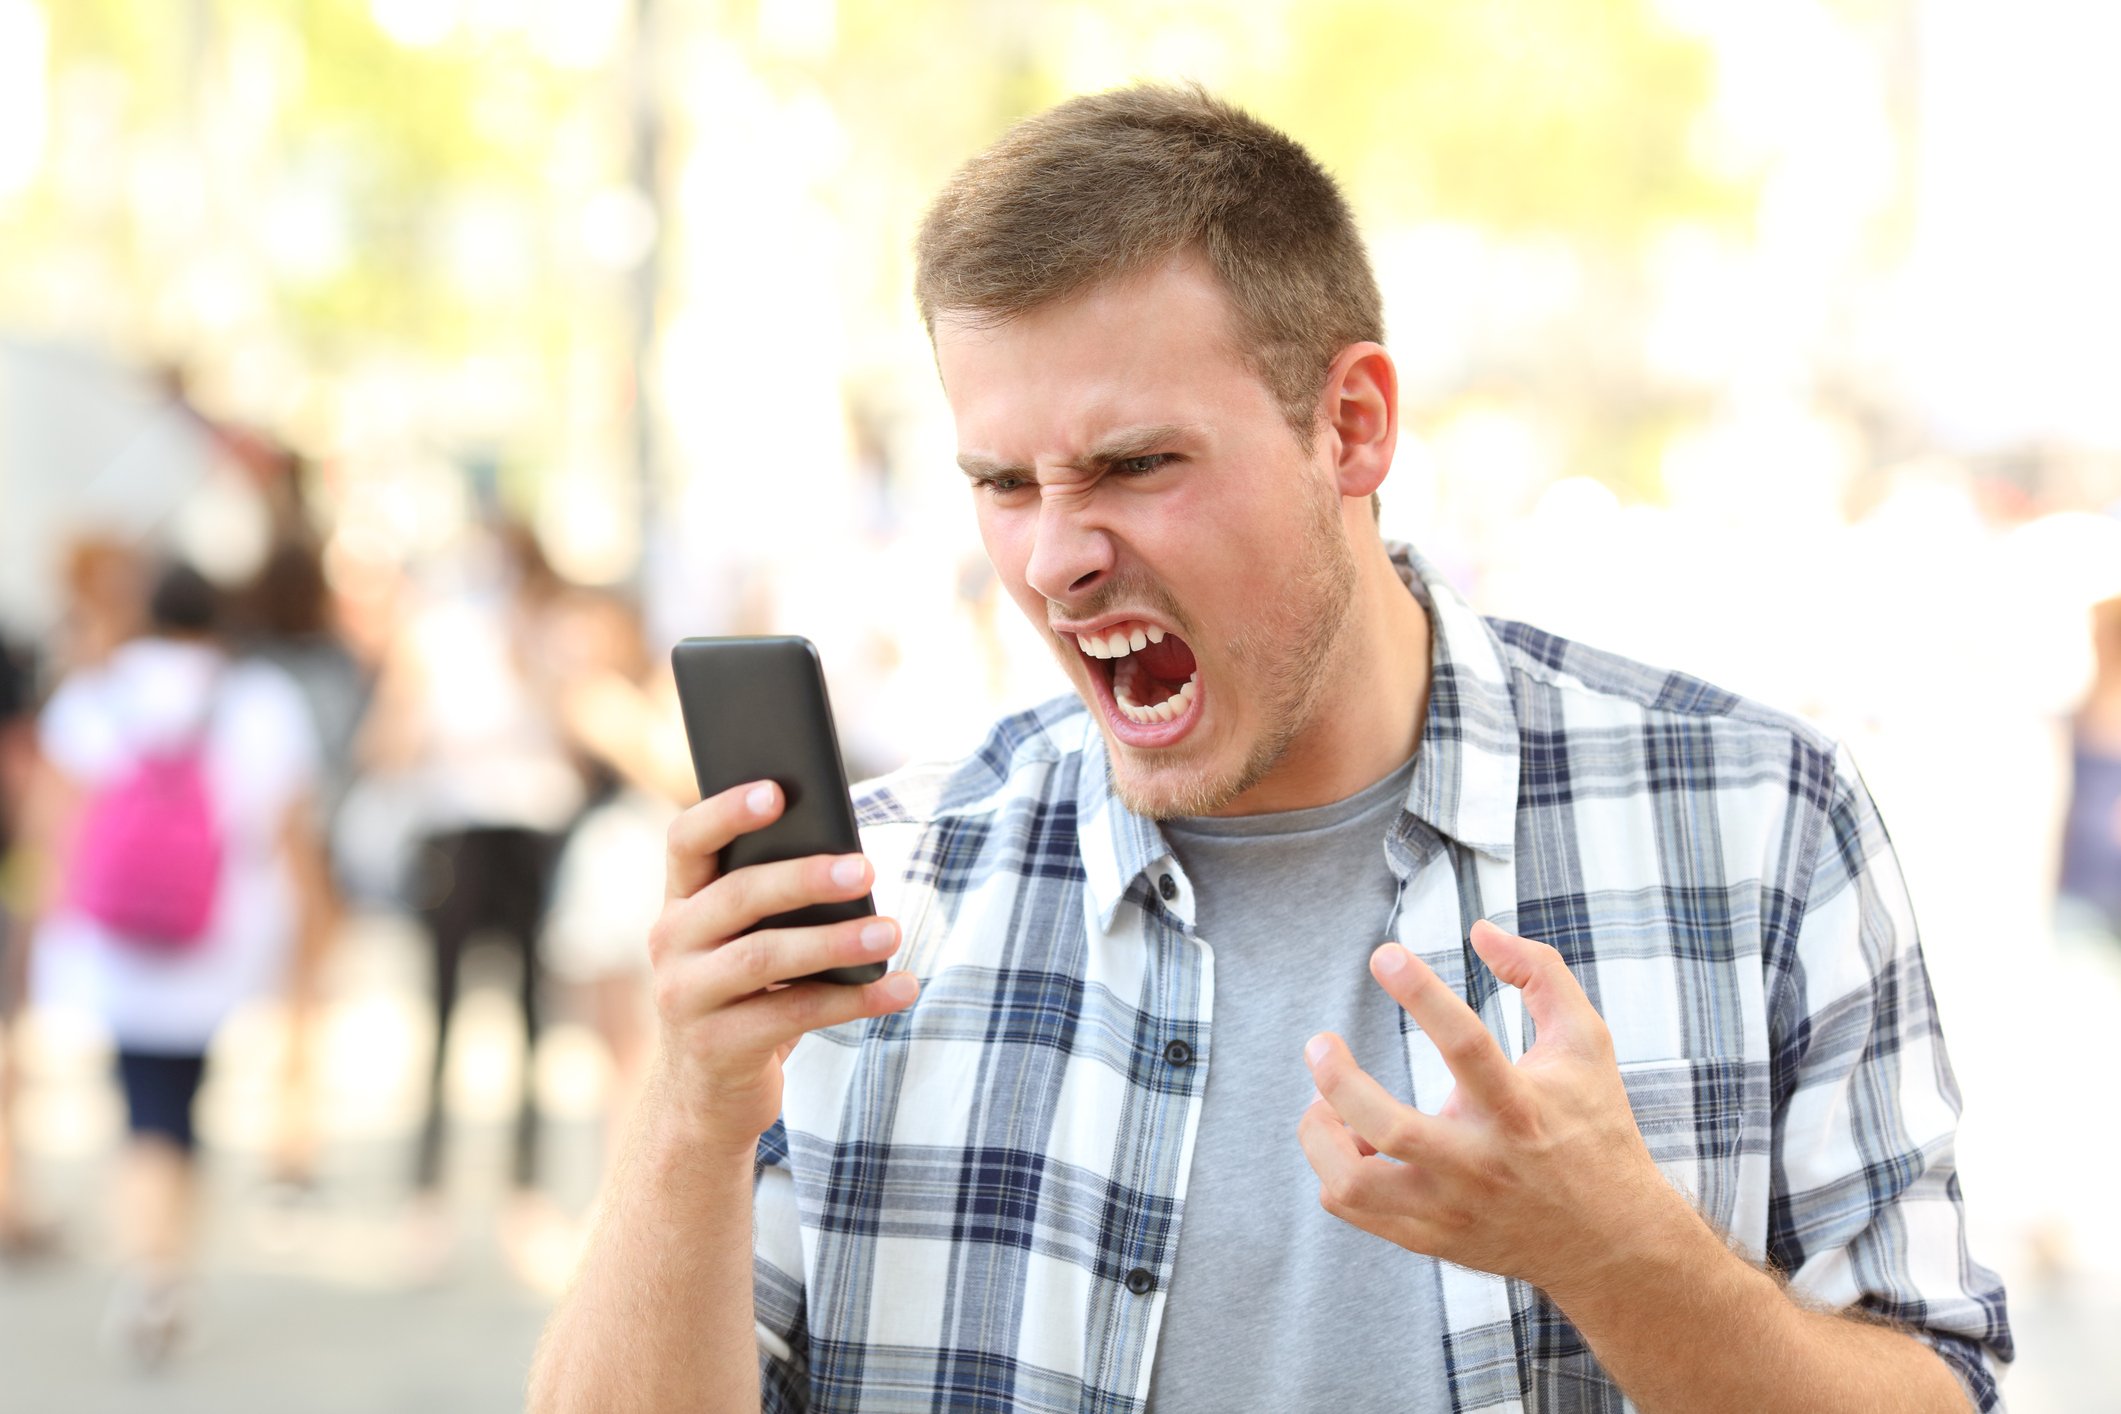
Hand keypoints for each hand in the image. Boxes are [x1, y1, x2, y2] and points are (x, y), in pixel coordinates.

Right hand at [649, 780, 917, 1157]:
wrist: (705, 1099)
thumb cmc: (746, 998)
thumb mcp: (746, 944)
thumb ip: (774, 904)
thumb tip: (854, 864)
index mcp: (680, 903)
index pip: (686, 840)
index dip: (726, 811)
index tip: (777, 790)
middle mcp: (671, 943)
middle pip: (737, 896)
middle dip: (804, 878)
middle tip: (865, 868)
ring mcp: (686, 997)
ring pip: (764, 956)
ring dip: (835, 942)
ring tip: (890, 931)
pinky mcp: (716, 1047)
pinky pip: (795, 1015)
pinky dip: (855, 1000)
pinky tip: (900, 988)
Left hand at [1298, 920, 1686, 1301]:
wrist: (1613, 1243)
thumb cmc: (1594, 1130)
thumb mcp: (1588, 1044)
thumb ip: (1542, 974)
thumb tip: (1481, 930)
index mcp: (1521, 1109)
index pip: (1467, 1046)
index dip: (1421, 992)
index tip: (1383, 953)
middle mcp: (1482, 1164)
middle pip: (1391, 1128)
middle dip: (1339, 1080)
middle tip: (1320, 1043)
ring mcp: (1452, 1208)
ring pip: (1355, 1184)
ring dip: (1320, 1135)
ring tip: (1323, 1102)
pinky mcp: (1430, 1239)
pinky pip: (1354, 1207)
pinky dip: (1333, 1168)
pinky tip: (1350, 1140)